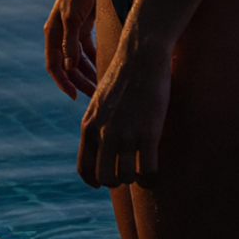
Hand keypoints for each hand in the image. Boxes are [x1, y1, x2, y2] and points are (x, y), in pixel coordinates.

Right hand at [44, 0, 97, 99]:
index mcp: (53, 33)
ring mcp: (72, 32)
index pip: (53, 65)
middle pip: (67, 66)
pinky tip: (105, 69)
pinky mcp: (84, 28)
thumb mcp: (74, 17)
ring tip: (100, 87)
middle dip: (78, 82)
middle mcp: (60, 35)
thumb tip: (69, 67)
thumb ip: (70, 42)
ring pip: (78, 60)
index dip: (62, 82)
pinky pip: (88, 51)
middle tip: (93, 96)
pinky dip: (95, 60)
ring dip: (87, 74)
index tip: (73, 96)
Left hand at [77, 24, 172, 189]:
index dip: (94, 181)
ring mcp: (125, 134)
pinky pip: (148, 171)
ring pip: (126, 177)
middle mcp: (103, 133)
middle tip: (127, 174)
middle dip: (116, 182)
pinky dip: (151, 178)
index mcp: (89, 125)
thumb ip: (96, 123)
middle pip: (105, 178)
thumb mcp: (99, 101)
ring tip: (142, 171)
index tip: (103, 183)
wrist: (141, 55)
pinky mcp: (148, 132)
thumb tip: (100, 143)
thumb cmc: (123, 76)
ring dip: (135, 179)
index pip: (84, 168)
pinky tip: (154, 173)